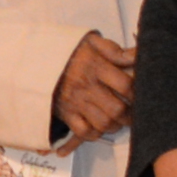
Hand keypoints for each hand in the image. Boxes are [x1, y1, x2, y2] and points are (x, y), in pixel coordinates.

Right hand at [47, 32, 133, 146]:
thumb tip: (138, 56)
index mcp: (96, 67)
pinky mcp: (66, 114)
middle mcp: (86, 87)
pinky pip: (84, 132)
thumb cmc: (69, 52)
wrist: (35, 60)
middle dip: (130, 115)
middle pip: (117, 109)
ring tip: (118, 120)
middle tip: (133, 113)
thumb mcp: (91, 42)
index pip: (126, 85)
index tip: (141, 93)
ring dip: (115, 125)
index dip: (138, 93)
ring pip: (103, 123)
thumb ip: (115, 50)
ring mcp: (75, 103)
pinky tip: (99, 127)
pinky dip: (95, 133)